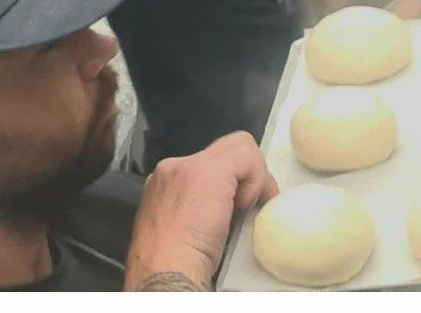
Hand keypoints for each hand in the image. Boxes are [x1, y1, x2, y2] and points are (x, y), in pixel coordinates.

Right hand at [123, 131, 277, 290]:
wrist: (165, 274)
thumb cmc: (175, 262)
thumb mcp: (180, 224)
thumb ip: (193, 204)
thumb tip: (222, 202)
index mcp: (164, 181)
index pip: (207, 162)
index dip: (230, 180)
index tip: (238, 206)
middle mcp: (172, 167)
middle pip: (225, 148)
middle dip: (247, 171)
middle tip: (255, 202)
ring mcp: (189, 165)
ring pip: (240, 146)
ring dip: (254, 175)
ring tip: (250, 207)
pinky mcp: (210, 171)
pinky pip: (248, 156)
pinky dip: (256, 179)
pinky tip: (245, 205)